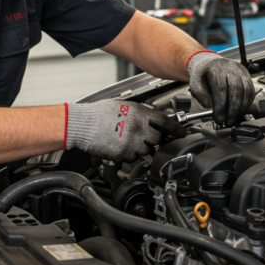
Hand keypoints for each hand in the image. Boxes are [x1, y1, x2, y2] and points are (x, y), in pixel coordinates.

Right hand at [65, 101, 185, 161]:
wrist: (82, 124)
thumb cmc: (99, 114)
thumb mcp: (124, 106)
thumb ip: (141, 113)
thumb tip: (154, 120)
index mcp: (139, 113)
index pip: (165, 122)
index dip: (176, 129)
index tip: (182, 133)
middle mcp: (138, 127)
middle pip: (157, 139)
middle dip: (153, 139)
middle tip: (143, 136)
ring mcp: (131, 142)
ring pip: (146, 150)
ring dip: (141, 147)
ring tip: (126, 139)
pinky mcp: (123, 154)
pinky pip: (133, 158)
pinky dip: (129, 154)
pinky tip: (119, 145)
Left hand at [187, 51, 254, 125]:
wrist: (209, 63)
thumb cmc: (202, 75)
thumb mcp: (196, 86)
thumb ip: (204, 98)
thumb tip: (215, 112)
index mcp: (215, 68)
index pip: (221, 88)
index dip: (221, 106)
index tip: (219, 118)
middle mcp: (230, 67)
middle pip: (236, 89)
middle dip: (233, 109)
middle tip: (228, 121)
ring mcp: (240, 70)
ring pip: (246, 90)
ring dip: (242, 108)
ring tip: (234, 118)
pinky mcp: (246, 75)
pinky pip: (251, 90)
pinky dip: (247, 103)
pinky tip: (241, 111)